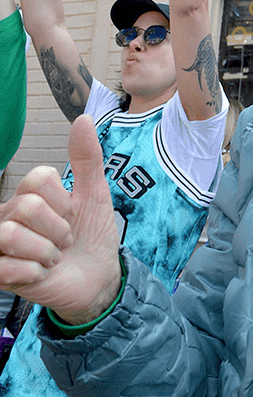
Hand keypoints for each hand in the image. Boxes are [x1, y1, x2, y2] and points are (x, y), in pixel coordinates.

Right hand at [0, 116, 121, 324]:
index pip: (39, 178)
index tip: (72, 216)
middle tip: (64, 241)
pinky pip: (7, 268)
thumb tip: (84, 119)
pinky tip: (41, 274)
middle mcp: (7, 216)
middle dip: (58, 229)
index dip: (64, 201)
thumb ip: (87, 158)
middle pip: (27, 206)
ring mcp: (0, 246)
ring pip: (10, 234)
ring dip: (46, 251)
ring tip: (52, 257)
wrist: (99, 277)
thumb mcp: (95, 194)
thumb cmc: (92, 235)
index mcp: (29, 195)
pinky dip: (35, 273)